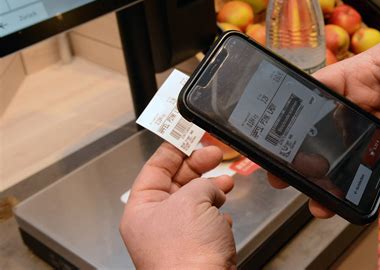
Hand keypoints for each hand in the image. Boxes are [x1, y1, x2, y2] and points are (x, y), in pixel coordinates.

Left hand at [120, 143, 236, 268]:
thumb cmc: (185, 254)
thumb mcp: (193, 200)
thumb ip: (202, 183)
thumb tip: (213, 187)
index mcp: (142, 209)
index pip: (156, 168)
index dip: (174, 149)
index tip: (189, 135)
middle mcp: (156, 222)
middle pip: (177, 182)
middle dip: (198, 167)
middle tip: (214, 154)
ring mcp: (176, 236)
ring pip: (195, 202)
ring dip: (212, 191)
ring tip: (226, 183)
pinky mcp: (196, 249)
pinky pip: (206, 222)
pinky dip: (217, 216)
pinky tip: (224, 218)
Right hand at [269, 17, 379, 219]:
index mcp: (364, 76)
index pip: (321, 90)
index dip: (294, 109)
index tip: (273, 131)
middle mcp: (368, 108)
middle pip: (327, 133)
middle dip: (304, 157)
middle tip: (282, 178)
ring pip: (352, 164)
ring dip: (334, 187)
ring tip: (320, 206)